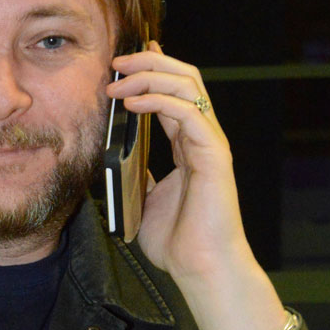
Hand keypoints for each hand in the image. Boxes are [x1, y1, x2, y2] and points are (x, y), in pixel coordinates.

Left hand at [107, 42, 285, 329]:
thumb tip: (118, 161)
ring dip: (149, 76)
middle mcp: (202, 137)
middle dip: (149, 63)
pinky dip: (158, 101)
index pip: (174, 92)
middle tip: (116, 61)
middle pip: (184, 78)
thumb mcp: (146, 199)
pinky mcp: (214, 155)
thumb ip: (139, 175)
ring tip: (118, 79)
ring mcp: (210, 143)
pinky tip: (132, 104)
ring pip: (187, 87)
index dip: (152, 70)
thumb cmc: (178, 241)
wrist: (201, 268)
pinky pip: (189, 113)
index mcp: (188, 145)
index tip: (123, 60)